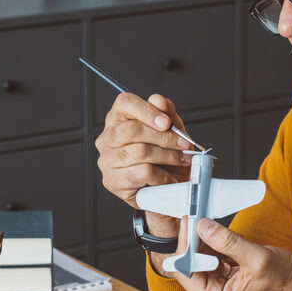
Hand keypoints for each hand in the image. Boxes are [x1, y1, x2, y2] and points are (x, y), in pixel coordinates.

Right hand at [94, 91, 193, 235]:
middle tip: (184, 145)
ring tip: (182, 161)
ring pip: (139, 152)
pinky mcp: (113, 181)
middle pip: (133, 130)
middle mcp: (107, 138)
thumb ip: (166, 113)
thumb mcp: (171, 132)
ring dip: (168, 157)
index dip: (147, 110)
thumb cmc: (166, 158)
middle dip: (164, 138)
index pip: (124, 103)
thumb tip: (159, 101)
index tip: (167, 123)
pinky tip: (170, 178)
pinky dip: (162, 176)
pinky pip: (141, 173)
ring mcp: (107, 160)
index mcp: (118, 119)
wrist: (167, 190)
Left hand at [175, 219, 291, 290]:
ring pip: (198, 258)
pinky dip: (211, 243)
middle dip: (193, 240)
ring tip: (206, 220)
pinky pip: (208, 257)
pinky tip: (217, 232)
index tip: (190, 222)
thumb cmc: (283, 279)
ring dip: (202, 239)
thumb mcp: (256, 257)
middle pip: (189, 264)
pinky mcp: (221, 278)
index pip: (186, 270)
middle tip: (196, 215)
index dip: (186, 245)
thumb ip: (227, 242)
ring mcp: (215, 288)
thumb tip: (203, 227)